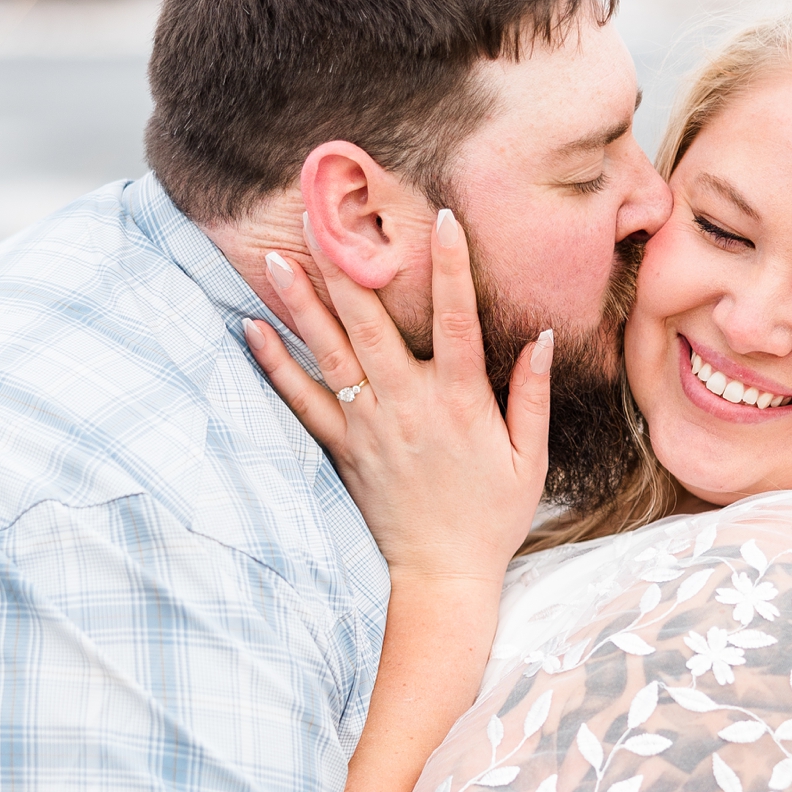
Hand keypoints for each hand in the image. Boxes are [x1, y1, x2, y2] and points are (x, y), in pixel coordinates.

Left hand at [244, 209, 551, 587]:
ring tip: (277, 257)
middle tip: (324, 217)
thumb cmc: (492, 517)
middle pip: (372, 326)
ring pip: (331, 354)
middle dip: (348, 267)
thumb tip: (538, 336)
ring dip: (303, 304)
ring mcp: (369, 427)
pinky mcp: (342, 448)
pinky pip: (301, 401)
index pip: (456, 322)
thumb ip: (532, 395)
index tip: (441, 217)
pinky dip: (275, 365)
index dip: (450, 267)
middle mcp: (407, 407)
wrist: (443, 575)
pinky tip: (252, 329)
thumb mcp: (528, 459)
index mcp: (459, 404)